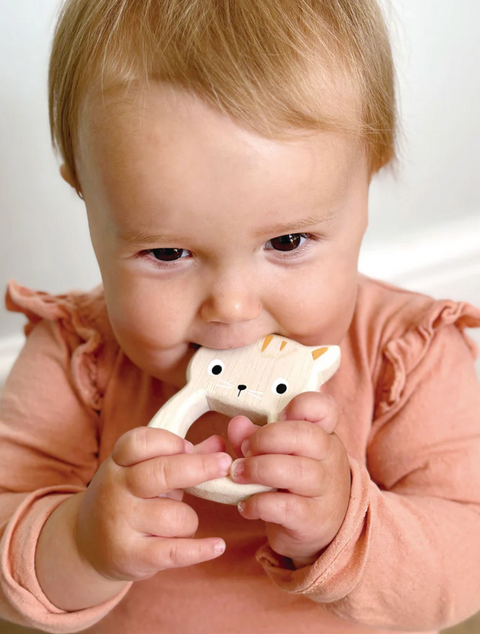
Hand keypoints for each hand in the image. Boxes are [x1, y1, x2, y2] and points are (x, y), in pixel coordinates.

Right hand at [75, 427, 231, 581]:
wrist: (86, 544)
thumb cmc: (128, 497)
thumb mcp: (143, 472)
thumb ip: (181, 457)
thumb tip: (219, 443)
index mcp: (117, 463)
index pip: (138, 442)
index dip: (168, 442)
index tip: (188, 446)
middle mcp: (115, 489)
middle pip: (160, 473)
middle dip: (198, 467)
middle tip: (225, 463)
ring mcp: (120, 523)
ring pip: (175, 516)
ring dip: (190, 519)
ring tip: (181, 523)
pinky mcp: (130, 555)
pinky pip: (173, 552)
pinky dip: (200, 550)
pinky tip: (218, 545)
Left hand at [228, 392, 350, 567]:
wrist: (317, 528)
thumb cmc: (295, 483)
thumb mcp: (280, 454)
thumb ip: (256, 436)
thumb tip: (237, 423)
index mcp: (323, 434)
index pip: (324, 408)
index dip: (300, 405)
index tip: (277, 416)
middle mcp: (330, 458)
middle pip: (305, 436)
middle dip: (266, 438)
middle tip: (246, 450)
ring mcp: (325, 490)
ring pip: (295, 471)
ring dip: (257, 469)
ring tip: (238, 474)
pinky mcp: (313, 519)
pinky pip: (284, 506)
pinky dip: (258, 504)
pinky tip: (246, 505)